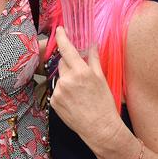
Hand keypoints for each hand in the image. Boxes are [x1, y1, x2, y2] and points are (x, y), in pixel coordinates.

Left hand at [50, 27, 120, 144]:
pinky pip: (56, 90)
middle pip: (63, 63)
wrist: (99, 129)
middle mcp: (67, 80)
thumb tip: (92, 44)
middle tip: (80, 76)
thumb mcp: (101, 79)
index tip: (59, 29)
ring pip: (60, 78)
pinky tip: (73, 101)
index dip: (62, 37)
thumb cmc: (104, 104)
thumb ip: (93, 59)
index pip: (67, 49)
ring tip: (79, 93)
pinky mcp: (53, 102)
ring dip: (67, 80)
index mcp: (81, 72)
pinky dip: (63, 92)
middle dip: (69, 65)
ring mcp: (59, 91)